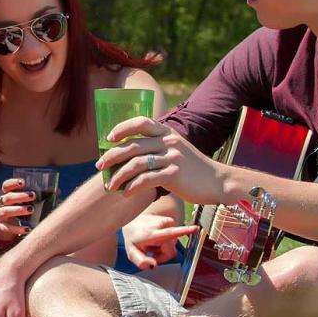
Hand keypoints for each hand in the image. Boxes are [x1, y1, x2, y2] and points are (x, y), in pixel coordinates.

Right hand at [0, 178, 35, 241]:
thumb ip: (29, 197)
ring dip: (19, 209)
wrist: (2, 228)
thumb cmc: (15, 210)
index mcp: (4, 195)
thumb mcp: (18, 202)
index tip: (23, 182)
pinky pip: (9, 228)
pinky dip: (19, 228)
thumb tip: (54, 192)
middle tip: (33, 195)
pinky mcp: (2, 227)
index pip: (6, 186)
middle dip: (20, 196)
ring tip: (31, 209)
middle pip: (7, 198)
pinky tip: (29, 228)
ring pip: (6, 211)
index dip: (13, 183)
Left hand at [96, 116, 227, 203]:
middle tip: (100, 166)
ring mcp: (172, 157)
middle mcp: (169, 141)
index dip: (122, 128)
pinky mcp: (174, 174)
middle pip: (133, 145)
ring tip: (110, 185)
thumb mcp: (176, 150)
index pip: (141, 122)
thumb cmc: (192, 169)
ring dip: (119, 175)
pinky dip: (133, 187)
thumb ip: (157, 147)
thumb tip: (128, 153)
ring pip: (137, 164)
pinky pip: (147, 179)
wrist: (217, 182)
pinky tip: (126, 194)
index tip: (108, 138)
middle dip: (112, 156)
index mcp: (167, 132)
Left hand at [122, 214, 198, 269]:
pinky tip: (156, 239)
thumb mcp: (132, 252)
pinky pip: (173, 238)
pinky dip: (166, 241)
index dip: (184, 231)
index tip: (195, 228)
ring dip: (163, 247)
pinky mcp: (170, 221)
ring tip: (152, 243)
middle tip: (151, 252)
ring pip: (173, 244)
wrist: (131, 222)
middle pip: (171, 249)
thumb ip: (141, 262)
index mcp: (153, 233)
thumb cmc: (133, 238)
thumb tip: (154, 265)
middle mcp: (161, 225)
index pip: (170, 233)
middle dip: (162, 255)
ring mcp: (166, 222)